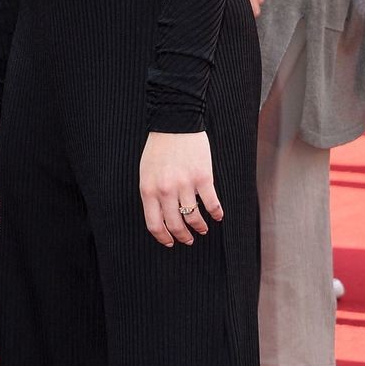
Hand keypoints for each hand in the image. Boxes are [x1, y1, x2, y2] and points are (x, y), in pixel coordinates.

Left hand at [139, 130, 221, 247]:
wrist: (175, 122)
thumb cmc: (159, 148)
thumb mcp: (146, 172)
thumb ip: (151, 193)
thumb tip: (161, 215)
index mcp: (149, 190)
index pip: (154, 224)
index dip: (163, 237)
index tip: (170, 242)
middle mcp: (166, 191)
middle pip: (175, 224)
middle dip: (182, 237)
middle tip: (188, 240)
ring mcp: (185, 185)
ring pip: (193, 217)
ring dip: (199, 227)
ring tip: (202, 230)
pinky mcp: (203, 177)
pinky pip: (211, 203)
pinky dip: (216, 213)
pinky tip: (218, 217)